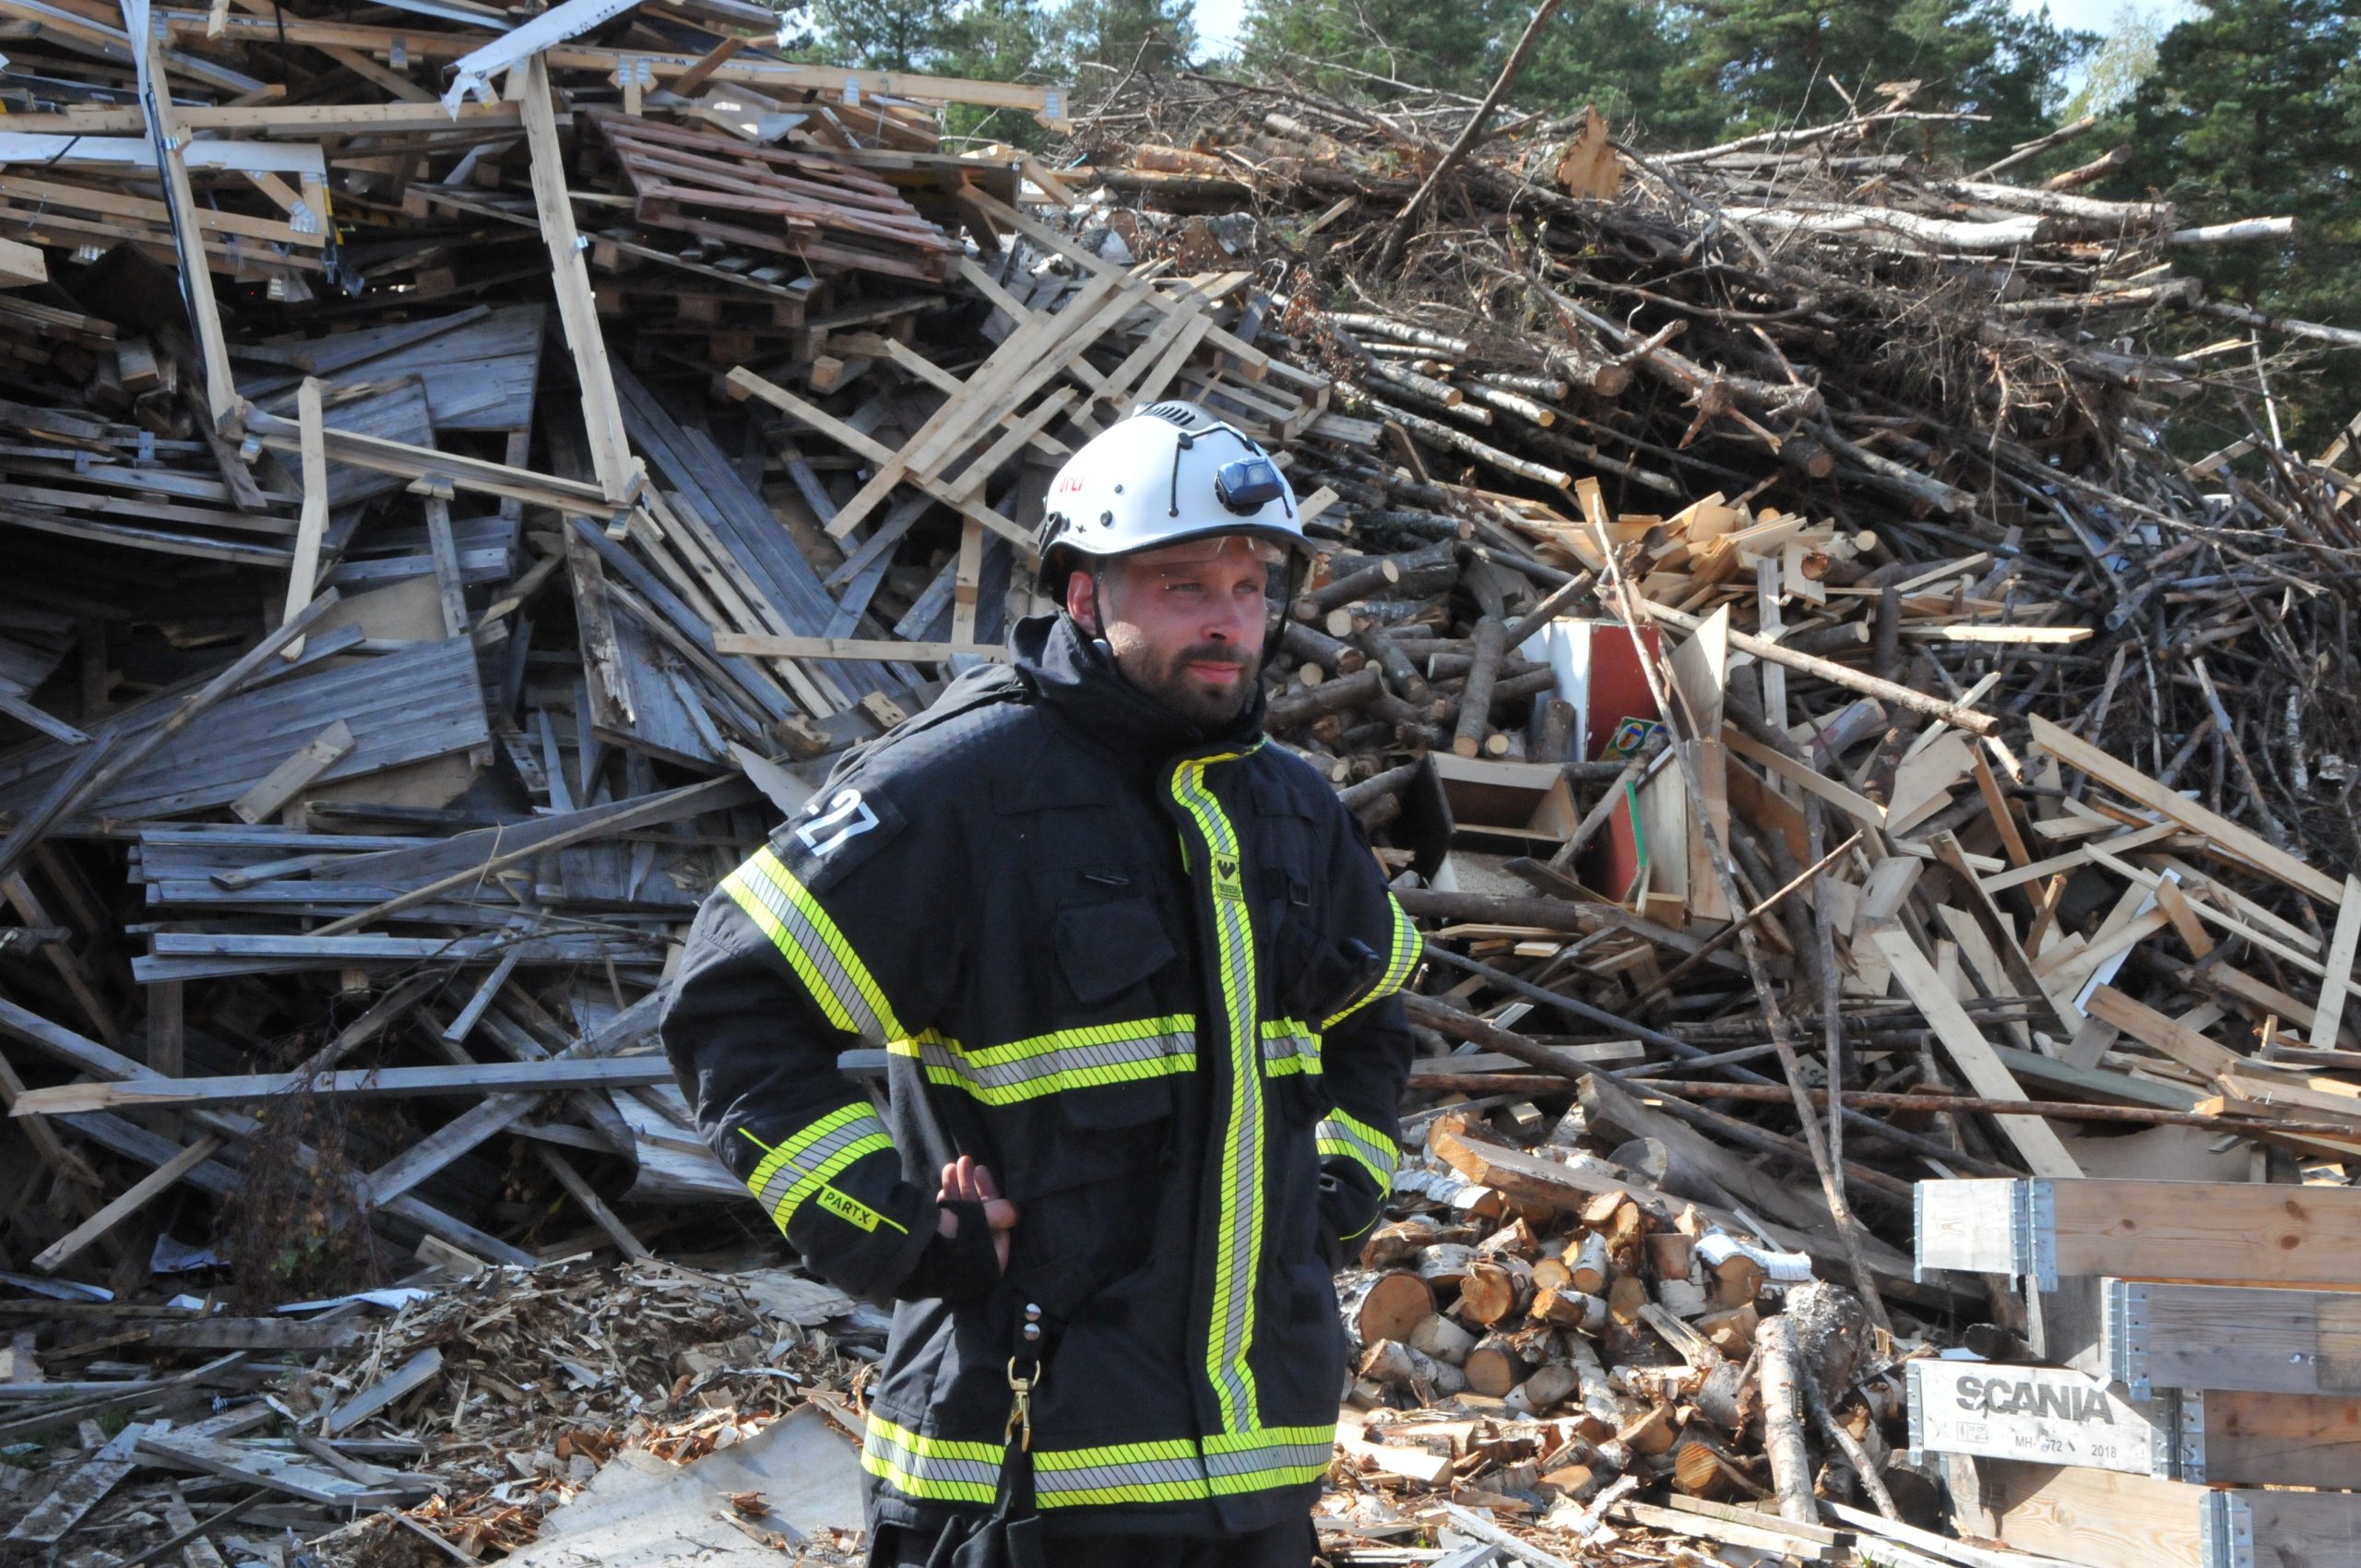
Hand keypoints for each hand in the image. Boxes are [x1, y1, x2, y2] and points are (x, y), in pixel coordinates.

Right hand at [936, 1154, 1018, 1273]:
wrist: (908, 1252)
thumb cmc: (951, 1238)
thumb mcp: (978, 1221)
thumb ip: (998, 1213)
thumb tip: (1014, 1211)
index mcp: (987, 1262)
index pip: (998, 1225)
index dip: (992, 1195)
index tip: (982, 1173)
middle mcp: (971, 1259)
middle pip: (977, 1216)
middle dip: (970, 1186)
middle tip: (966, 1161)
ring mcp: (952, 1252)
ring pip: (959, 1214)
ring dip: (957, 1186)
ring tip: (951, 1165)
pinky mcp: (934, 1246)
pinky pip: (945, 1219)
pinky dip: (946, 1198)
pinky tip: (943, 1179)